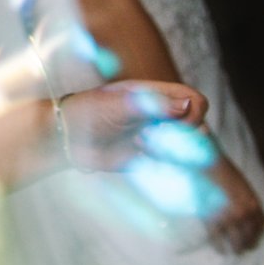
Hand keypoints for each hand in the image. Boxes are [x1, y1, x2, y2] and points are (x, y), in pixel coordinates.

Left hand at [56, 80, 206, 172]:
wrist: (66, 138)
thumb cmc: (89, 111)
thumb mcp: (119, 104)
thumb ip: (153, 104)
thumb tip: (189, 104)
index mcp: (158, 96)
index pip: (195, 102)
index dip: (193, 114)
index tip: (172, 122)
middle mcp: (162, 117)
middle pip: (197, 128)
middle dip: (180, 137)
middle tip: (145, 136)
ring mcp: (157, 139)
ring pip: (186, 150)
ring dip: (171, 153)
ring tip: (139, 146)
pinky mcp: (148, 160)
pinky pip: (171, 168)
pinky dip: (164, 168)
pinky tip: (140, 159)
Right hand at [204, 155, 263, 254]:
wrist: (208, 165)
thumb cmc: (225, 172)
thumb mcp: (243, 187)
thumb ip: (247, 202)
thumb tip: (247, 217)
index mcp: (254, 204)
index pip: (261, 226)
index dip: (258, 236)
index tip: (254, 241)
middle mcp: (245, 214)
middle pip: (250, 236)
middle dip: (247, 245)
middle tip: (243, 250)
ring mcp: (229, 218)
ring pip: (235, 241)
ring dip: (234, 249)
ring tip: (231, 253)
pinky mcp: (213, 219)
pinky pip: (218, 238)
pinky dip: (219, 246)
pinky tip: (220, 249)